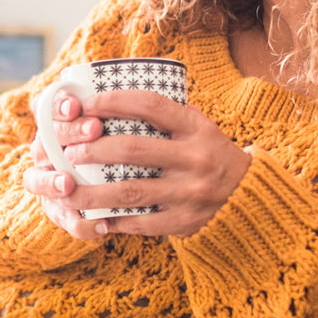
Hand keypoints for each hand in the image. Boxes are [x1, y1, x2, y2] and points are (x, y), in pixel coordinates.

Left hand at [23, 90, 250, 237]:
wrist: (250, 194)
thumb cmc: (211, 153)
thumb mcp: (200, 126)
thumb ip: (168, 114)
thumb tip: (115, 94)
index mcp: (196, 128)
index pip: (150, 105)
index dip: (114, 101)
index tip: (87, 104)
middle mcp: (195, 158)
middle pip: (133, 149)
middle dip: (94, 149)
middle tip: (70, 152)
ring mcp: (190, 192)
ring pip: (131, 192)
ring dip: (93, 192)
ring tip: (68, 191)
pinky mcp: (186, 222)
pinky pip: (142, 223)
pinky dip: (115, 220)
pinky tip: (94, 218)